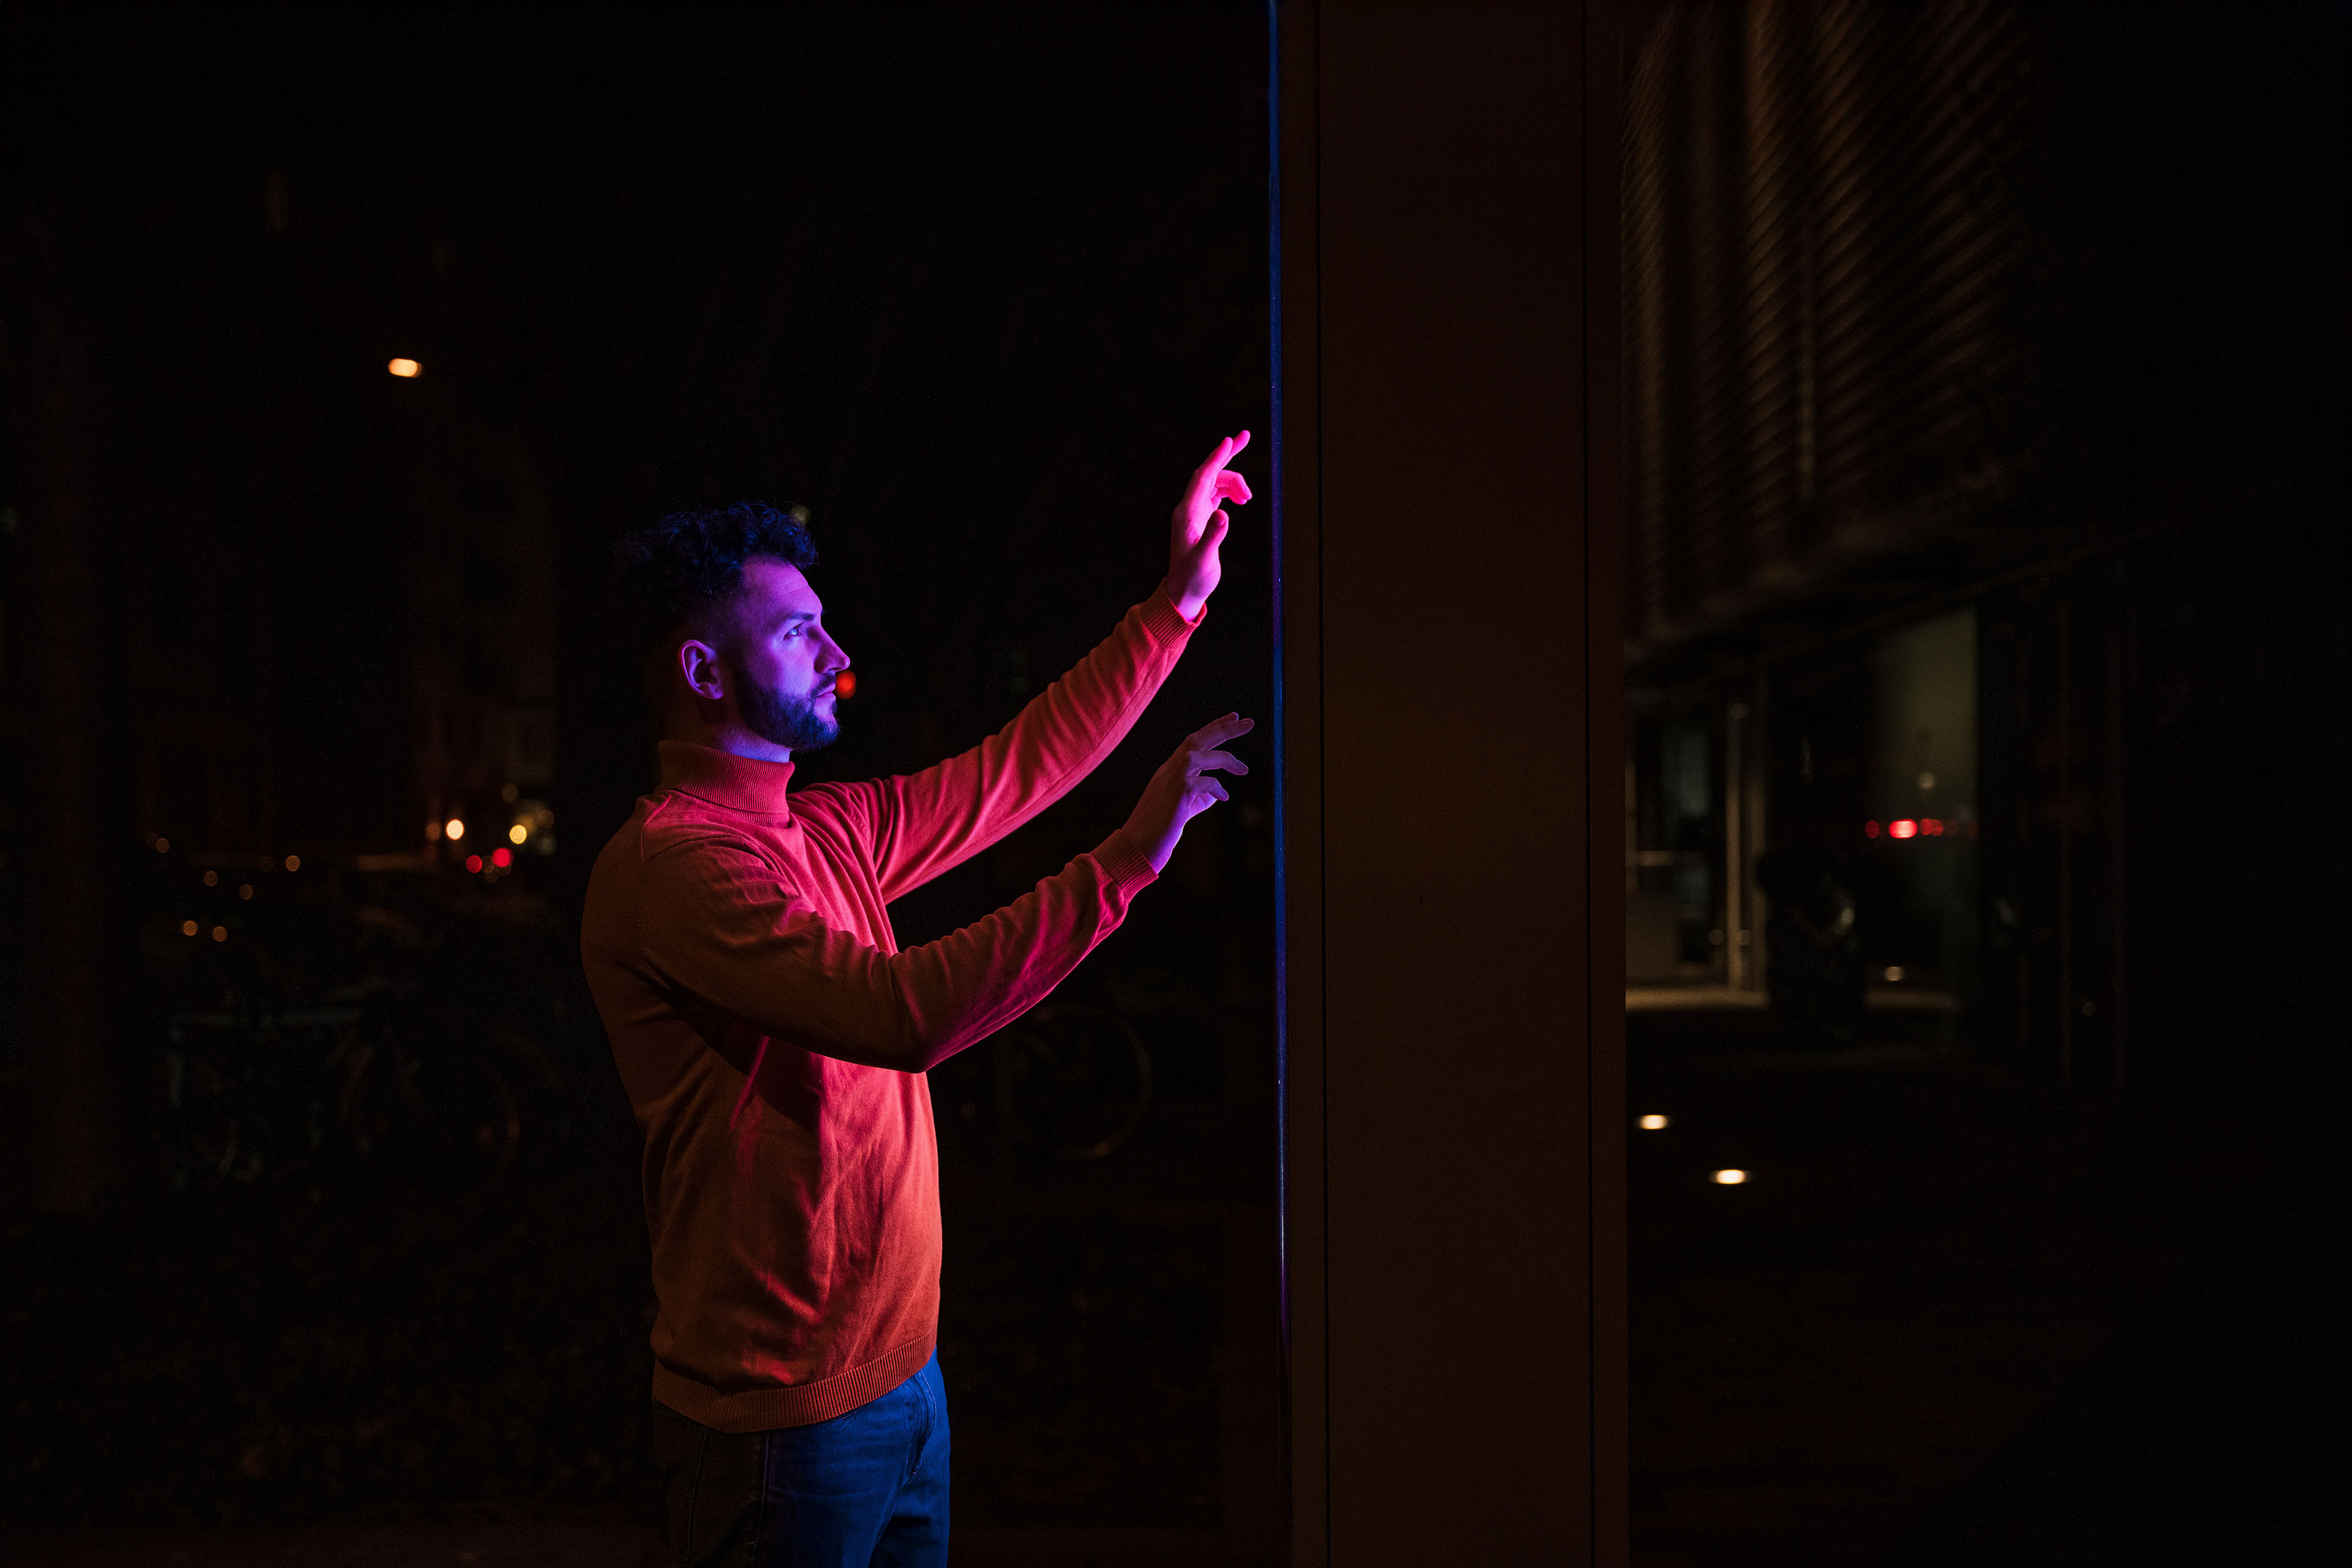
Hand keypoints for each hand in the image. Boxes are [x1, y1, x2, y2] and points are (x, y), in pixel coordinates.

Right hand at [1121, 713, 1254, 871]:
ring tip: (1244, 769)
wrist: (1138, 846)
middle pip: (1197, 738)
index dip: (1213, 728)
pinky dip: (1218, 788)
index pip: (1193, 741)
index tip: (1232, 718)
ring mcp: (1171, 779)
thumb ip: (1200, 796)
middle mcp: (1169, 769)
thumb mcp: (1184, 807)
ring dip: (1225, 758)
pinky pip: (1204, 782)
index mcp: (1170, 770)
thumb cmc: (1160, 830)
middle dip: (1224, 728)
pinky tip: (1224, 798)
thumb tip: (1219, 791)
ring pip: (1199, 754)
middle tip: (1248, 721)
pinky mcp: (1177, 793)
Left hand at [1168, 431, 1251, 620]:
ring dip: (1234, 483)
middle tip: (1246, 436)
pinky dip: (1230, 492)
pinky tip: (1241, 500)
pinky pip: (1217, 494)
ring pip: (1216, 484)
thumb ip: (1214, 536)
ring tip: (1248, 498)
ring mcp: (1196, 513)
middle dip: (1227, 455)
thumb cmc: (1192, 577)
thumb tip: (1224, 514)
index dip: (1217, 458)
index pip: (1203, 477)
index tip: (1230, 440)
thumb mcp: (1204, 558)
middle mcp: (1189, 508)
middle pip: (1210, 473)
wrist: (1184, 591)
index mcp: (1187, 513)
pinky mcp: (1203, 519)